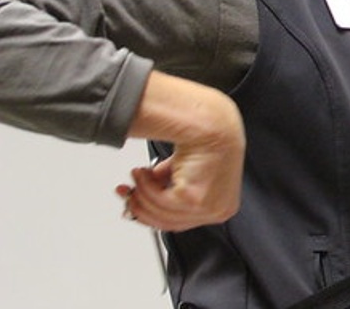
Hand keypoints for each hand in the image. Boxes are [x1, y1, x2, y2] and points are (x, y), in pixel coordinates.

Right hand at [117, 72, 244, 231]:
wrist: (214, 125)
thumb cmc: (209, 142)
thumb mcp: (183, 172)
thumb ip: (164, 189)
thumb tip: (140, 200)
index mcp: (221, 208)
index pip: (180, 223)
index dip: (152, 215)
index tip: (134, 203)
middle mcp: (218, 211)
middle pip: (167, 223)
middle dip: (141, 207)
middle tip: (128, 192)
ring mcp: (208, 208)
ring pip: (160, 212)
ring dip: (142, 192)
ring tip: (137, 174)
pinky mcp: (195, 200)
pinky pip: (159, 200)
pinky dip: (146, 186)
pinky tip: (144, 172)